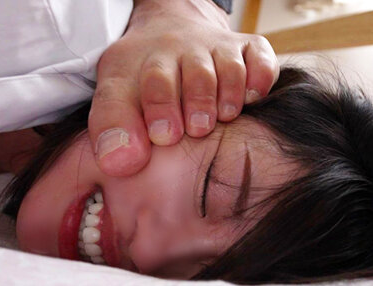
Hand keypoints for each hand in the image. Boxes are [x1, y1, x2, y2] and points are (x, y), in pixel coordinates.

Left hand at [88, 0, 278, 176]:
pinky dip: (261, 76)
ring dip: (229, 94)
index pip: (154, 82)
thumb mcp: (115, 95)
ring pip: (230, 67)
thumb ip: (111, 127)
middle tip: (196, 129)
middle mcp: (184, 51)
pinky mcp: (246, 50)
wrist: (167, 33)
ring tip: (223, 117)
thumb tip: (121, 164)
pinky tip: (252, 98)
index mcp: (147, 63)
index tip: (163, 136)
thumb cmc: (141, 78)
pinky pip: (260, 57)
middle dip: (198, 103)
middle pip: (197, 75)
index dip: (160, 108)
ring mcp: (217, 49)